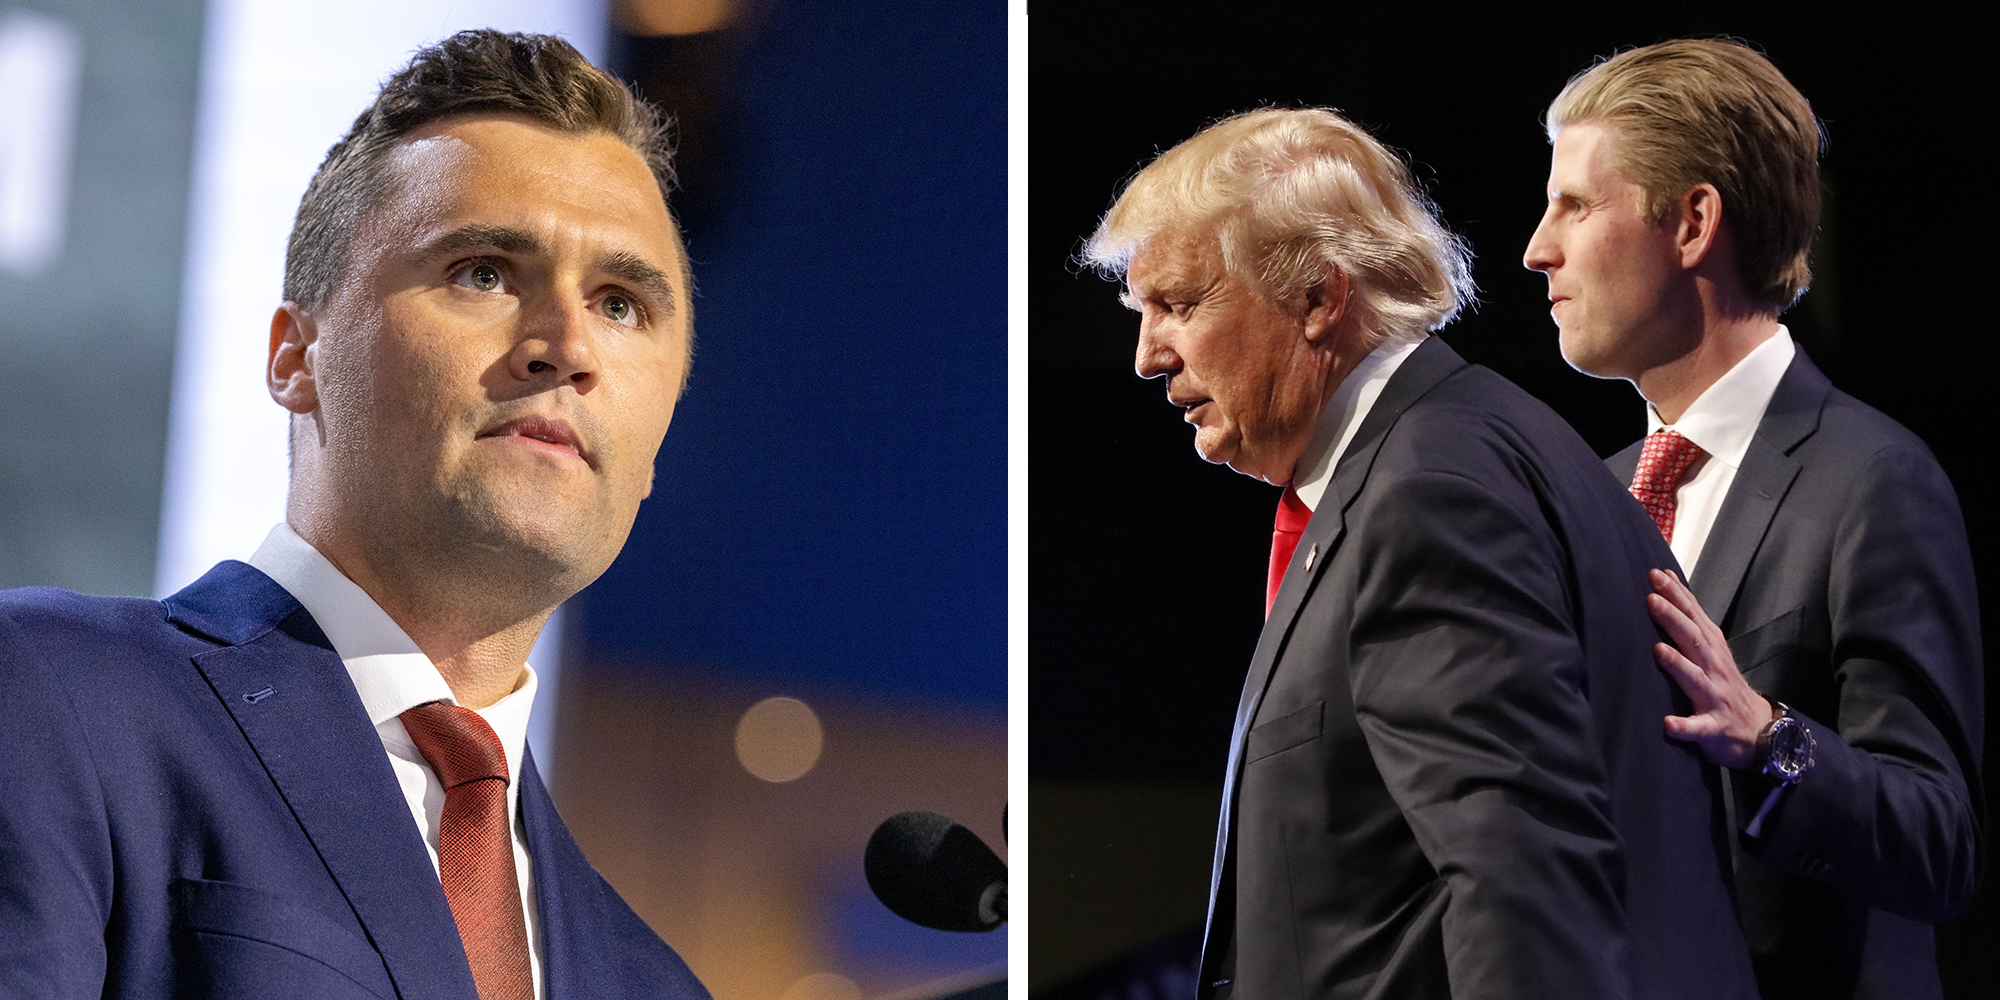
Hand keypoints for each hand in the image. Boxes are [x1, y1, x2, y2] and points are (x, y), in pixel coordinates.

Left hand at [1646, 568, 1772, 769]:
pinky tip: (1668, 724)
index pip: (1694, 617)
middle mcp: (1713, 669)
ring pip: (1695, 679)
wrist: (1758, 731)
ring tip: (1659, 650)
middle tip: (1652, 599)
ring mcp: (1714, 697)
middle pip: (1693, 640)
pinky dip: (1684, 726)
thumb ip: (1692, 622)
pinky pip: (1698, 728)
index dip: (1678, 595)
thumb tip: (1668, 585)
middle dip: (1673, 618)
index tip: (1657, 575)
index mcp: (1711, 650)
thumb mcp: (1712, 650)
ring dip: (1678, 665)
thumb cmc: (1724, 684)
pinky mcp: (1713, 727)